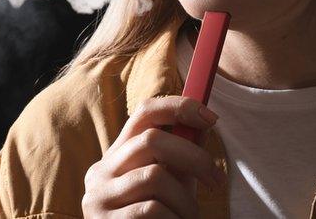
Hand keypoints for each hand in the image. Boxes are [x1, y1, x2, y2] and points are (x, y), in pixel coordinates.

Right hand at [81, 96, 224, 217]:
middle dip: (193, 157)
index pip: (143, 113)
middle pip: (151, 140)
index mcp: (117, 156)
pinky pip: (152, 210)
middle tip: (217, 181)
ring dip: (185, 200)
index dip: (178, 107)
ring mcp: (98, 198)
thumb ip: (179, 157)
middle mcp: (101, 172)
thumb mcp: (169, 185)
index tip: (212, 118)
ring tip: (189, 218)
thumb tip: (204, 123)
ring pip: (155, 176)